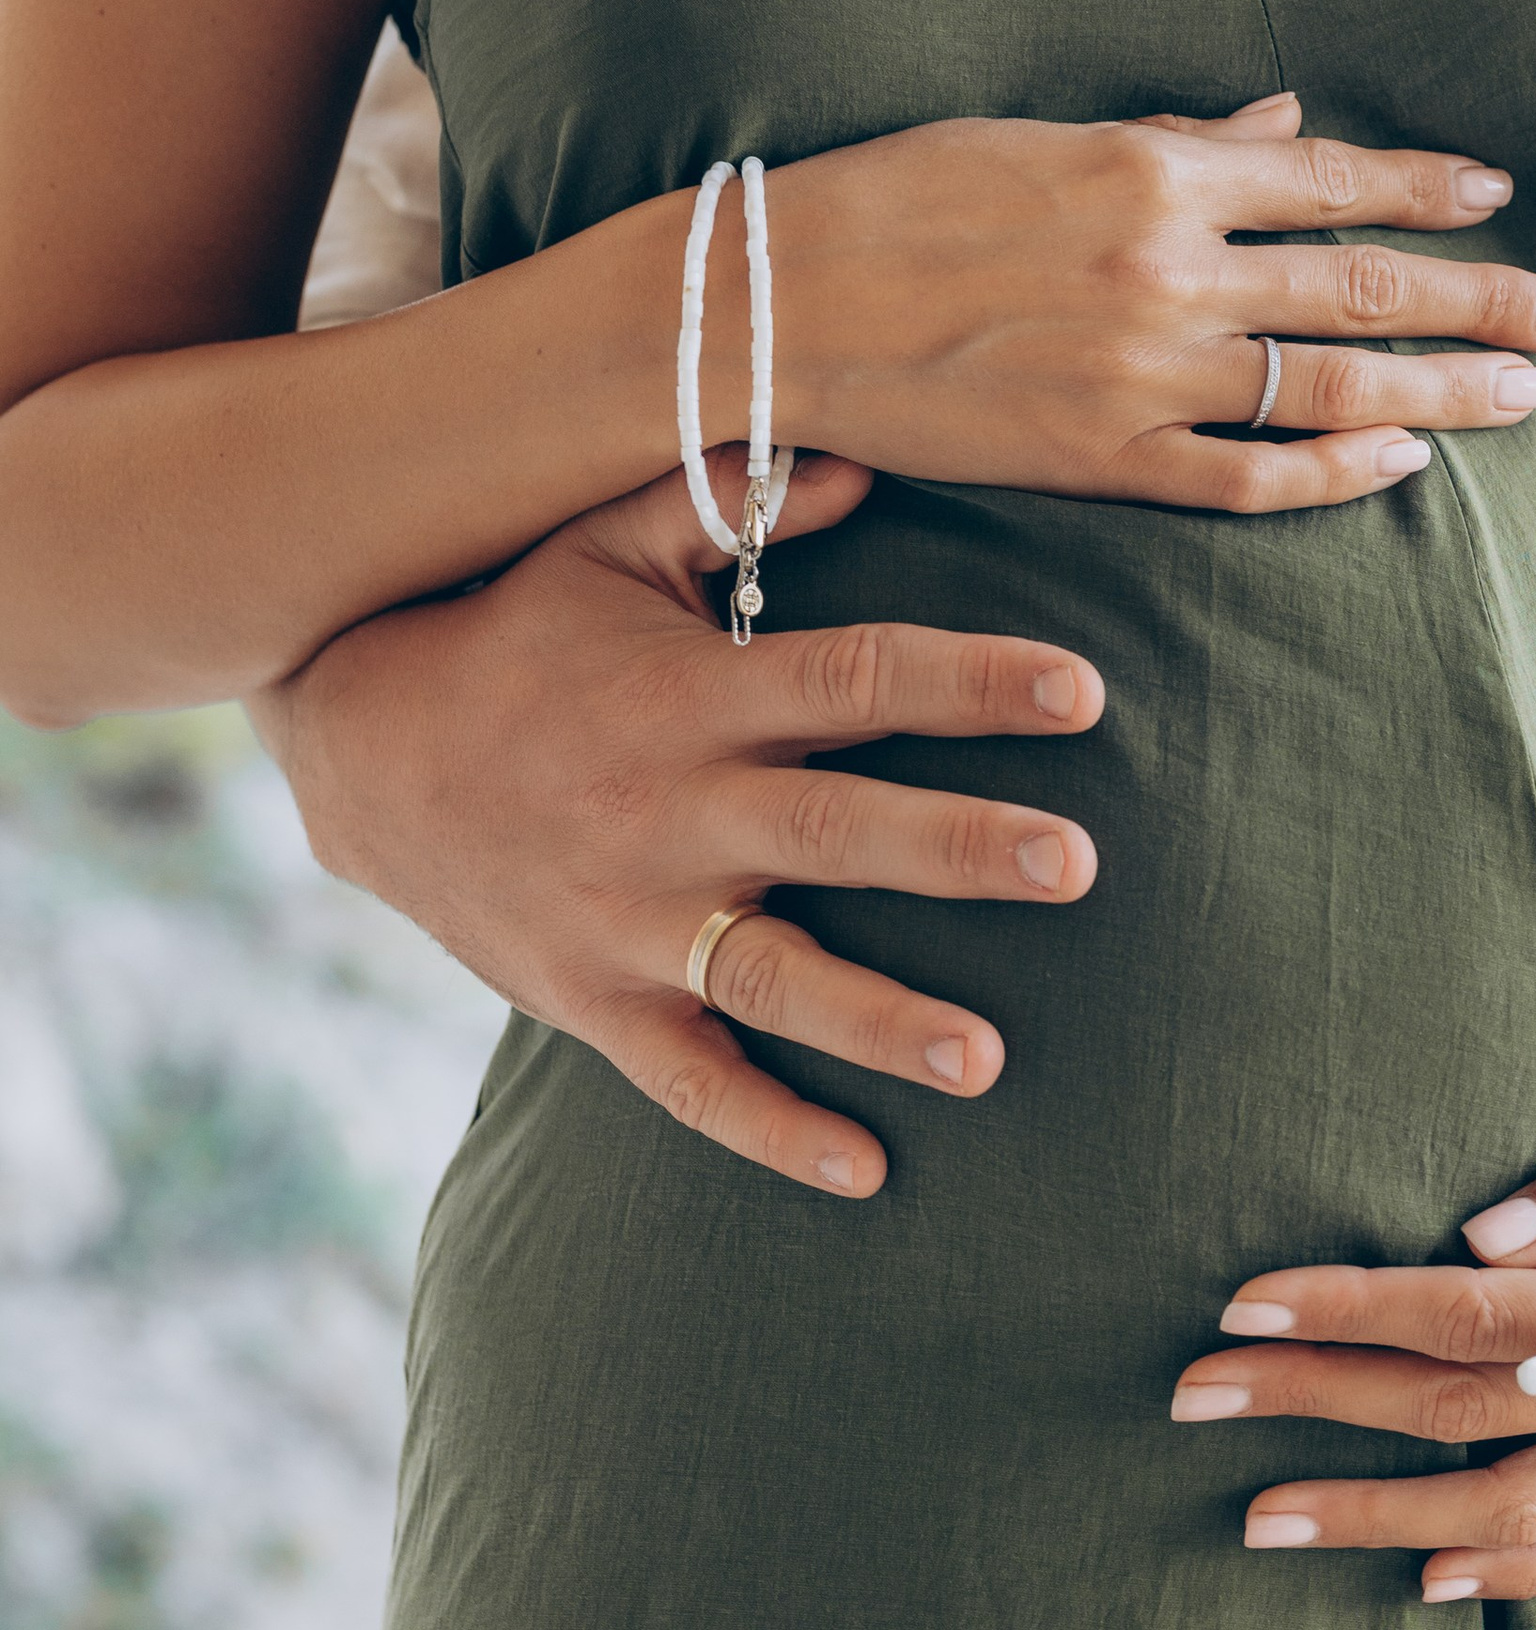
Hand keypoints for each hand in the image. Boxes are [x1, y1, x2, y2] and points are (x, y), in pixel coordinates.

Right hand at [252, 452, 1104, 1197]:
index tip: (1082, 692)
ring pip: (770, 979)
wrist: (359, 755)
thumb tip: (863, 459)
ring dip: (880, 1022)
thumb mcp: (603, 546)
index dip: (968, 683)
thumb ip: (728, 500)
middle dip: (957, 849)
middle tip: (1077, 864)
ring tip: (986, 1061)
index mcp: (690, 697)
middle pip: (833, 833)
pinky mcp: (594, 1003)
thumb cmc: (515, 637)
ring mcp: (629, 921)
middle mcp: (668, 812)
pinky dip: (771, 1129)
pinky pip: (689, 1081)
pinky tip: (865, 1170)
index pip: (852, 680)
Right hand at [757, 90, 1535, 512]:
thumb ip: (1178, 136)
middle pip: (1368, 283)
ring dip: (1446, 388)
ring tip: (1530, 395)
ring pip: (1334, 381)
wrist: (779, 303)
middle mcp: (1170, 268)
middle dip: (1488, 300)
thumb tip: (1290, 119)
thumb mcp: (1041, 139)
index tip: (1501, 199)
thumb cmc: (897, 201)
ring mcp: (1144, 372)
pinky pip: (1249, 477)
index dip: (1429, 190)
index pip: (1333, 178)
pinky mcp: (1103, 458)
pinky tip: (1401, 463)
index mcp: (1153, 172)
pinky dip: (1336, 472)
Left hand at [1169, 1064, 1535, 1600]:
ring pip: (1511, 1510)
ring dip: (1379, 1518)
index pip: (1469, 1315)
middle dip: (1315, 1407)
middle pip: (1460, 1414)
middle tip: (1190, 1394)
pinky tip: (1433, 1583)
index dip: (1348, 1310)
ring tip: (1260, 1520)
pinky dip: (1516, 1576)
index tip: (1242, 1305)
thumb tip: (1481, 1232)